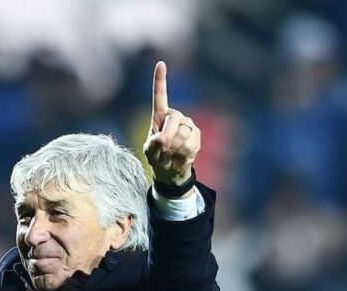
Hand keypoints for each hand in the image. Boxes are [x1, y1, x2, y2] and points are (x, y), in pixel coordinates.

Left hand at [143, 61, 200, 188]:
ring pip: (183, 135)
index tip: (160, 63)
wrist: (171, 170)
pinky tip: (180, 156)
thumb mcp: (150, 152)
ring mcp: (188, 124)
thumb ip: (153, 145)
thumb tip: (163, 139)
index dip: (160, 80)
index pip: (160, 95)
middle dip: (166, 139)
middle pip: (173, 121)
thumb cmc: (157, 157)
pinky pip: (190, 145)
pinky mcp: (197, 135)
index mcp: (160, 115)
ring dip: (174, 149)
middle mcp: (176, 116)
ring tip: (171, 154)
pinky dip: (182, 155)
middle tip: (163, 151)